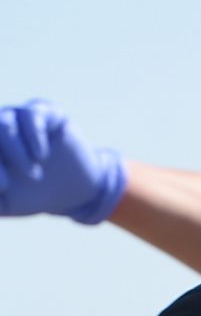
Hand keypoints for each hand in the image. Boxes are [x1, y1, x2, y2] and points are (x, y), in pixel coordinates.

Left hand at [0, 103, 127, 223]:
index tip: (4, 188)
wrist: (78, 193)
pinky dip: (33, 133)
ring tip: (32, 171)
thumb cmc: (36, 196)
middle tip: (8, 183)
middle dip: (1, 154)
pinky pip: (33, 113)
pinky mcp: (48, 113)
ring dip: (13, 147)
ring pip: (4, 120)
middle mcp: (1, 129)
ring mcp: (22, 119)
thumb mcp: (5, 202)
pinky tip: (40, 154)